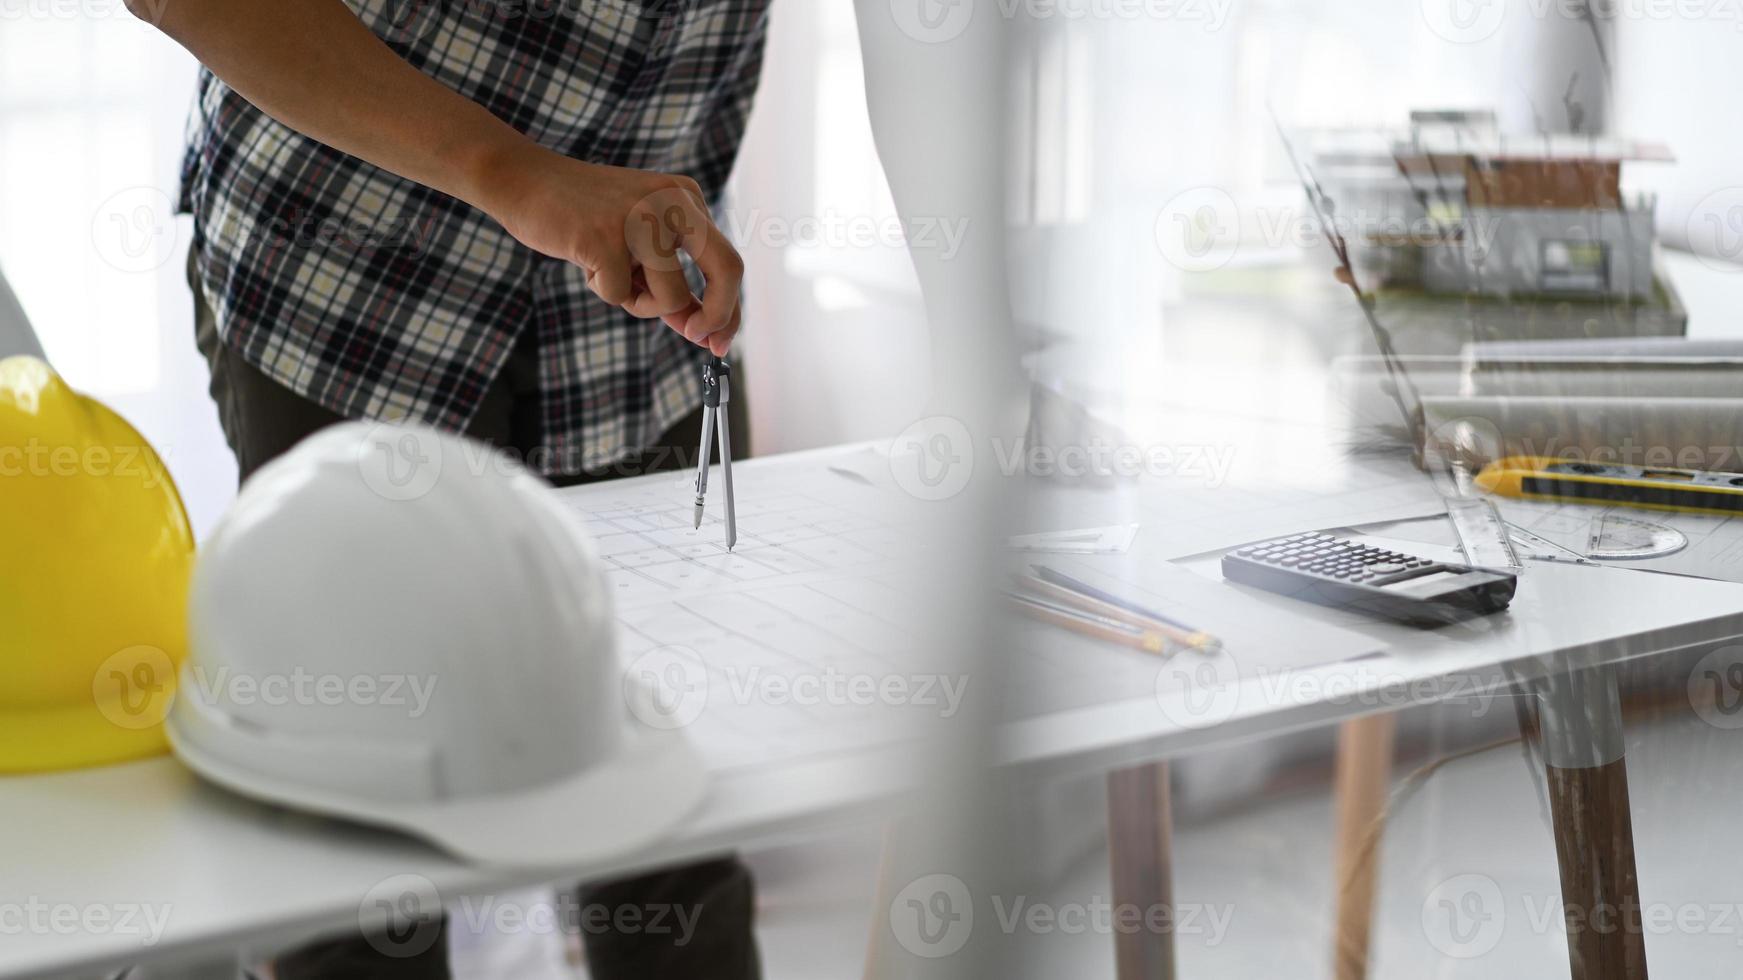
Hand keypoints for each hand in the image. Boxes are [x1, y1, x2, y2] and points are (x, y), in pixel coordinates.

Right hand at [481, 145, 742, 356]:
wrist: (527, 182)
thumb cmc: (586, 218)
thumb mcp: (641, 246)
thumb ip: (673, 284)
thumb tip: (701, 333)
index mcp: (688, 198)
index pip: (728, 262)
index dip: (728, 310)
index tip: (718, 343)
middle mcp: (674, 201)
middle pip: (727, 270)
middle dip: (717, 316)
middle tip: (697, 338)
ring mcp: (642, 217)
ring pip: (670, 297)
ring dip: (638, 303)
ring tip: (608, 273)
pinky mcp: (606, 236)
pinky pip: (620, 295)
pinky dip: (601, 288)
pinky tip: (584, 259)